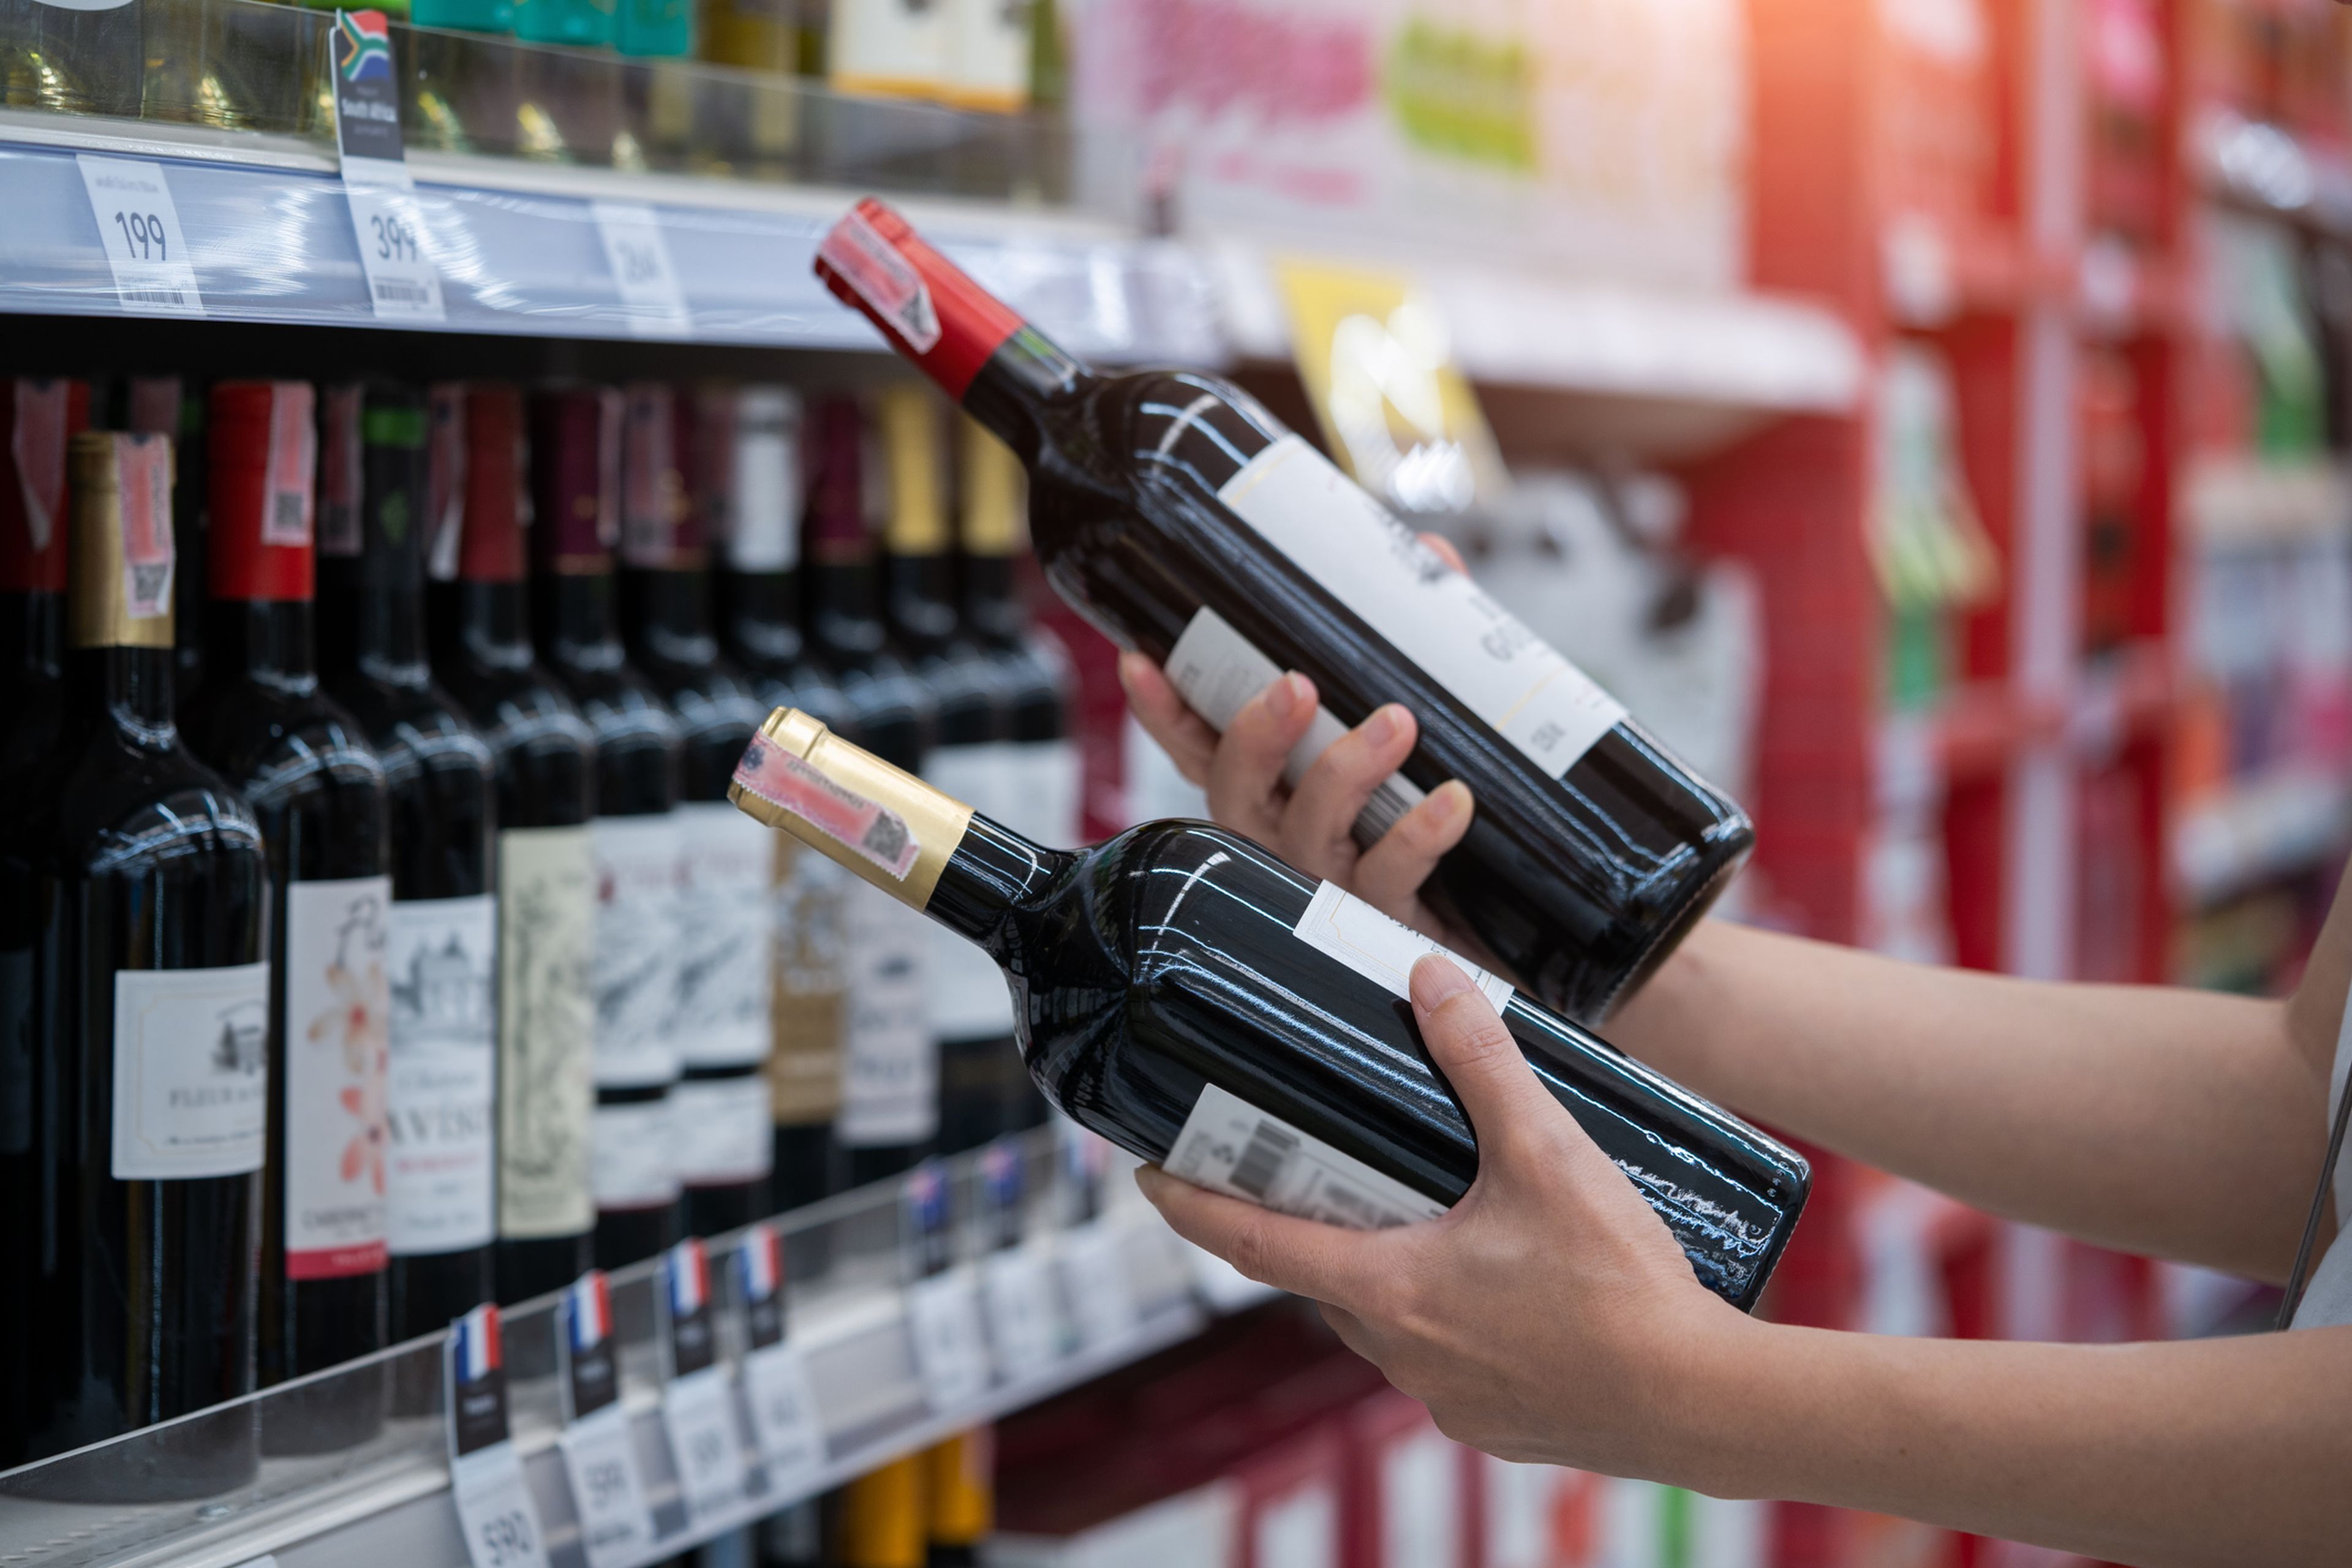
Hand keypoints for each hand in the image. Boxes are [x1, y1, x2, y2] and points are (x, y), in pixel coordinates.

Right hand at [1118, 534, 1482, 953]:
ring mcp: (1333, 886)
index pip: (1202, 752)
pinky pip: (1392, 876)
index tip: (1141, 659)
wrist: (1505, 927)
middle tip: (1296, 684)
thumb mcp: (1424, 725)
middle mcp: (1288, 842)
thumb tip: (1431, 555)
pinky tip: (1452, 801)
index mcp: (1278, 794)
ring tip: (1397, 723)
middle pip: (1237, 793)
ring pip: (1309, 834)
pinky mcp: (1390, 921)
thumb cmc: (1442, 814)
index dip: (1165, 712)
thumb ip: (1420, 646)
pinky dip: (1419, 834)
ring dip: (1345, 772)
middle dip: (1254, 736)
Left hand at [1136, 955, 1758, 1481]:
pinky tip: (1498, 1283)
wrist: (1706, 1405)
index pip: (1254, 1242)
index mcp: (1391, 1289)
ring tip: (1422, 1211)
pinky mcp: (1494, 1424)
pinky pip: (1443, 1362)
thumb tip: (1431, 979)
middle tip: (1309, 1166)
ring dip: (1386, 1271)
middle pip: (1321, 1278)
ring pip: (1384, 1322)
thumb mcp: (1548, 1153)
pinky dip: (1447, 1318)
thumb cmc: (1623, 1288)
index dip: (1192, 1205)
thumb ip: (1485, 1063)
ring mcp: (1447, 1400)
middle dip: (1307, 1224)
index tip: (1146, 1176)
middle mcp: (1402, 1354)